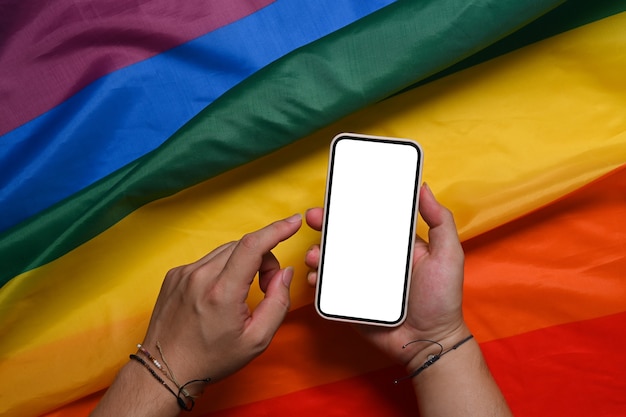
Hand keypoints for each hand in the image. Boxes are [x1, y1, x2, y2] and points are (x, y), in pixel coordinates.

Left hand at [140, 213, 302, 390]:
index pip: (253, 246)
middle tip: (265, 288)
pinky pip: (208, 260)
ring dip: (242, 263)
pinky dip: (222, 269)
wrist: (165, 369)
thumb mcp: (256, 340)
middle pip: (243, 246)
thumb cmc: (210, 359)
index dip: (277, 230)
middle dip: (263, 260)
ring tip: (241, 293)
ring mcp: (184, 273)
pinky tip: (218, 294)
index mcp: (222, 293)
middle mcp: (200, 277)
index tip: (293, 222)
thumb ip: (278, 303)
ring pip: (226, 251)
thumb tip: (284, 273)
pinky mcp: (174, 274)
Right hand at [304, 184, 468, 368]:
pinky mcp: (349, 300)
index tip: (336, 195)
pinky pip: (327, 288)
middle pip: (343, 236)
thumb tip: (424, 187)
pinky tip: (315, 277)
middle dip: (325, 224)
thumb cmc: (442, 298)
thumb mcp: (447, 255)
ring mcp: (359, 279)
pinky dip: (317, 280)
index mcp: (393, 243)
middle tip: (314, 217)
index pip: (368, 219)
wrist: (429, 341)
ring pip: (330, 260)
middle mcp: (373, 258)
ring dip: (317, 252)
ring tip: (314, 254)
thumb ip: (440, 221)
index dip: (351, 205)